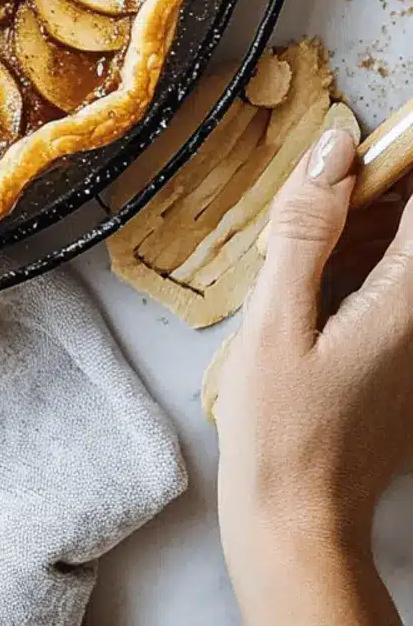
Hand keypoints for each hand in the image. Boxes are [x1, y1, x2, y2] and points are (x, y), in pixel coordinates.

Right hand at [214, 125, 410, 625]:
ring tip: (299, 254)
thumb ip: (307, 228)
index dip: (392, 160)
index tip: (347, 152)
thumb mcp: (275, 318)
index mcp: (407, 302)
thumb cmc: (279, 430)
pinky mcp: (405, 366)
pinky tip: (310, 288)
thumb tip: (335, 149)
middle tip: (308, 206)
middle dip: (368, 195)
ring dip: (360, 232)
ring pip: (403, 255)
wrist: (297, 523)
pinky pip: (394, 290)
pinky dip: (358, 269)